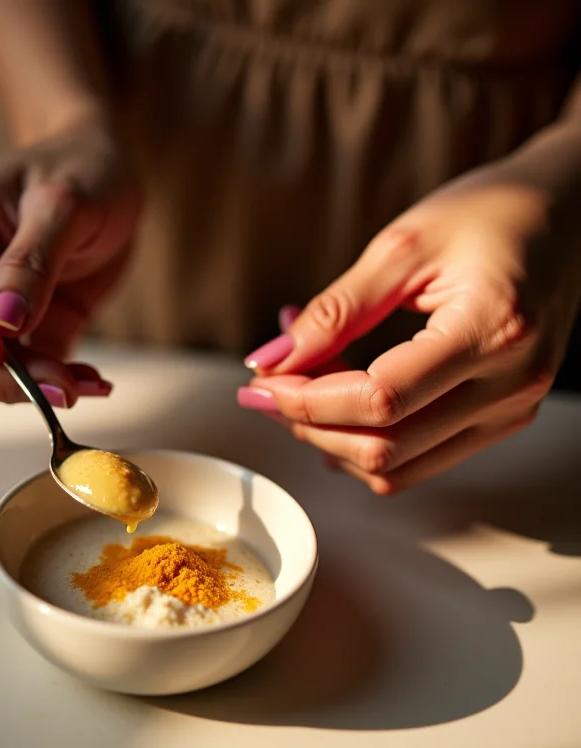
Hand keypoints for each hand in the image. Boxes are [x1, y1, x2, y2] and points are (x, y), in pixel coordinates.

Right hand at [0, 115, 139, 406]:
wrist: (113, 178)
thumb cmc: (82, 170)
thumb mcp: (64, 203)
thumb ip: (32, 261)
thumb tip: (1, 323)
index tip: (0, 346)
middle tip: (52, 386)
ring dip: (30, 388)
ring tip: (87, 384)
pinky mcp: (26, 332)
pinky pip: (29, 373)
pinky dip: (59, 384)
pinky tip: (94, 382)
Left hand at [238, 152, 580, 493]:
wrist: (565, 215)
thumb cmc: (490, 214)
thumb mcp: (403, 246)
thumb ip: (335, 311)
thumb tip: (270, 362)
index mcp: (492, 330)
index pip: (379, 400)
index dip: (306, 400)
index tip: (262, 382)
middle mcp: (510, 387)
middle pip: (384, 449)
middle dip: (310, 425)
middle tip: (271, 386)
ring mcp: (510, 411)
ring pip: (398, 469)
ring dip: (333, 438)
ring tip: (304, 385)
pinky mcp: (500, 419)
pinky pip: (418, 460)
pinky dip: (366, 440)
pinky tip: (340, 400)